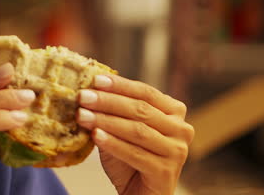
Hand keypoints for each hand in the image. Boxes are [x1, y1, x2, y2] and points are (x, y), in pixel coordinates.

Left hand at [76, 74, 194, 194]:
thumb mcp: (121, 128)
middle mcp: (181, 129)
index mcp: (174, 112)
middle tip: (83, 97)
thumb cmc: (129, 156)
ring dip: (106, 121)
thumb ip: (113, 110)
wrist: (139, 192)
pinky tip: (95, 135)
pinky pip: (135, 154)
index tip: (95, 80)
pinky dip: (113, 143)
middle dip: (108, 102)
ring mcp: (177, 151)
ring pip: (137, 131)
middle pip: (140, 110)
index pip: (146, 92)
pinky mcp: (166, 172)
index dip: (120, 85)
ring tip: (82, 115)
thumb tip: (88, 90)